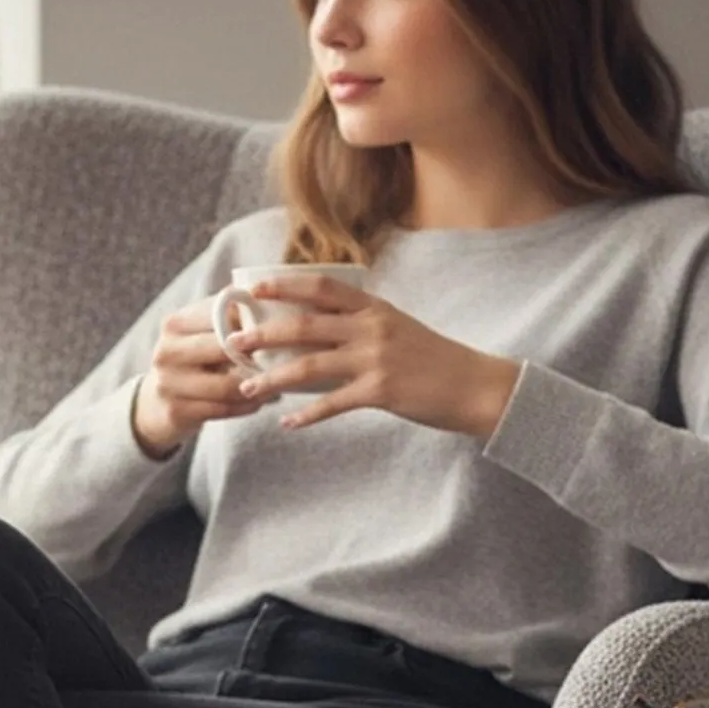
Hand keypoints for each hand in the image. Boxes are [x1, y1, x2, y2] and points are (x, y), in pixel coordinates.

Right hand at [132, 296, 267, 455]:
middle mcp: (166, 351)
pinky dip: (247, 405)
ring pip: (227, 385)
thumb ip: (227, 315)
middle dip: (257, 356)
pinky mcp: (176, 411)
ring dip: (257, 386)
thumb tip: (267, 294)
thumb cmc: (193, 360)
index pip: (221, 316)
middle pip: (225, 350)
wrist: (158, 404)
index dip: (252, 322)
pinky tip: (260, 401)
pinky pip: (223, 409)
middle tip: (286, 358)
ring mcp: (168, 383)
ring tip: (277, 384)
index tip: (279, 328)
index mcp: (175, 323)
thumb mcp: (201, 332)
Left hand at [224, 276, 520, 441]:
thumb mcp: (397, 327)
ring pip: (310, 364)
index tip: (254, 288)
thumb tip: (318, 326)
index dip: (285, 285)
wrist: (474, 385)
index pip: (322, 287)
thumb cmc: (433, 359)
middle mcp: (371, 327)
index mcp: (374, 307)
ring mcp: (376, 359)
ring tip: (247, 387)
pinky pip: (333, 403)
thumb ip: (360, 323)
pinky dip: (307, 414)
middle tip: (234, 342)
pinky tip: (287, 422)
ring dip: (274, 377)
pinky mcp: (381, 391)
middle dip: (265, 332)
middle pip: (306, 324)